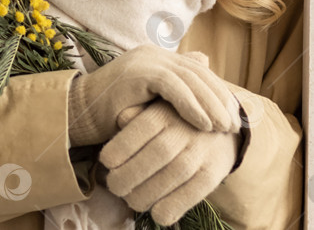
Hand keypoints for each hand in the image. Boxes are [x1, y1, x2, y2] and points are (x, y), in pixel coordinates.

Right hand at [67, 45, 240, 146]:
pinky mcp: (139, 72)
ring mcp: (145, 60)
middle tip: (234, 125)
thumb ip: (175, 86)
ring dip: (211, 105)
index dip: (218, 92)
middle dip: (220, 99)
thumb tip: (204, 60)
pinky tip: (204, 126)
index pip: (197, 70)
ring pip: (191, 79)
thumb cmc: (114, 112)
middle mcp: (153, 53)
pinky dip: (192, 107)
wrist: (80, 115)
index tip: (233, 117)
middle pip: (198, 72)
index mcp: (156, 57)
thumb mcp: (151, 101)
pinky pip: (174, 88)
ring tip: (224, 129)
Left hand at [99, 100, 240, 224]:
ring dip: (148, 194)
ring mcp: (202, 151)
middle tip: (114, 187)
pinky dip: (173, 206)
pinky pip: (194, 192)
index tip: (106, 162)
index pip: (141, 128)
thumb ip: (135, 113)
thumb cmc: (171, 119)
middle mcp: (185, 130)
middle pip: (156, 154)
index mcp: (165, 112)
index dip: (121, 147)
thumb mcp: (152, 109)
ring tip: (131, 200)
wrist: (217, 124)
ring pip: (174, 175)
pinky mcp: (215, 172)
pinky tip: (157, 214)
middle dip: (130, 175)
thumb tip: (119, 121)